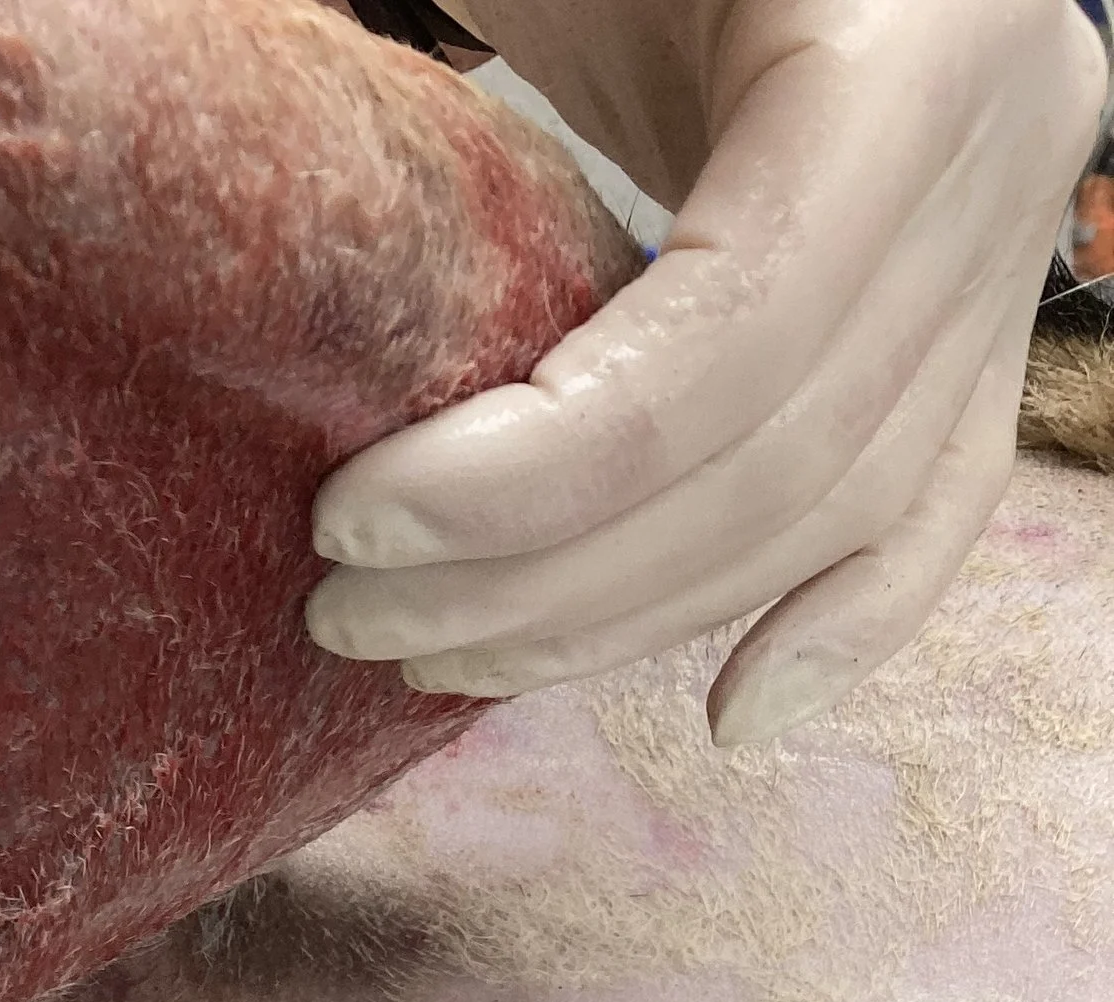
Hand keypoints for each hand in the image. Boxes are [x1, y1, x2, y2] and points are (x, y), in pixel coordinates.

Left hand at [307, 0, 1112, 744]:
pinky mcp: (983, 317)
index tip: (348, 522)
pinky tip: (733, 710)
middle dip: (540, 578)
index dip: (528, 480)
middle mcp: (998, 153)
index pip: (726, 348)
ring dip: (621, 623)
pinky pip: (931, 506)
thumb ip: (465, 16)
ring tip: (436, 653)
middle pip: (769, 462)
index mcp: (905, 44)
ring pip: (827, 515)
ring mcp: (1009, 246)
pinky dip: (839, 624)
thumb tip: (214, 115)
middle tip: (348, 617)